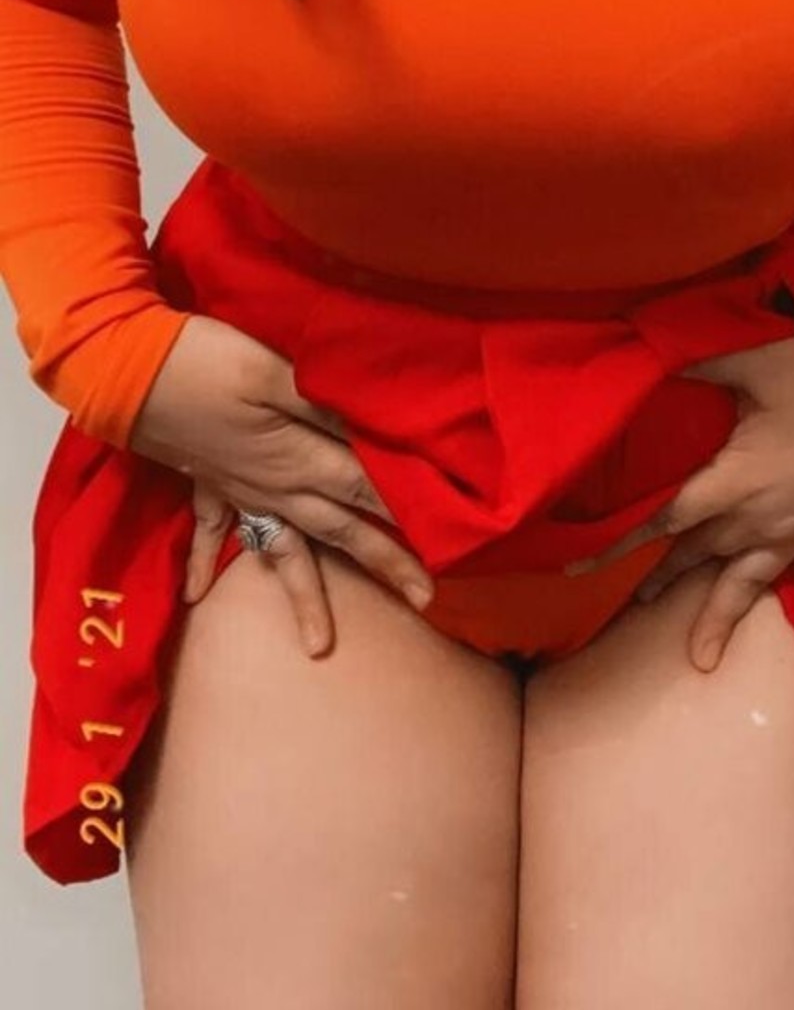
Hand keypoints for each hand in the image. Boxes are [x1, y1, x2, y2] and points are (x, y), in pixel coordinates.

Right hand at [129, 314, 434, 656]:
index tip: (452, 539)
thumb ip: (329, 402)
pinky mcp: (205, 480)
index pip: (368, 487)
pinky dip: (207, 562)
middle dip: (384, 561)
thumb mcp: (276, 370)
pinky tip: (197, 596)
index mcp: (299, 457)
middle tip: (424, 600)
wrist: (124, 369)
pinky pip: (210, 532)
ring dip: (305, 595)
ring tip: (321, 646)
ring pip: (284, 550)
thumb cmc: (206, 362)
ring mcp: (239, 490)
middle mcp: (275, 486)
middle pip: (341, 529)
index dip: (410, 509)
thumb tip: (379, 427)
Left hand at [566, 334, 793, 673]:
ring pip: (752, 581)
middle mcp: (762, 518)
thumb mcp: (754, 364)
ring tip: (698, 658)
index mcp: (734, 481)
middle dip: (662, 580)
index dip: (617, 540)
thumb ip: (700, 368)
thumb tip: (651, 362)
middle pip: (700, 554)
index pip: (663, 518)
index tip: (576, 569)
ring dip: (722, 615)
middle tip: (631, 607)